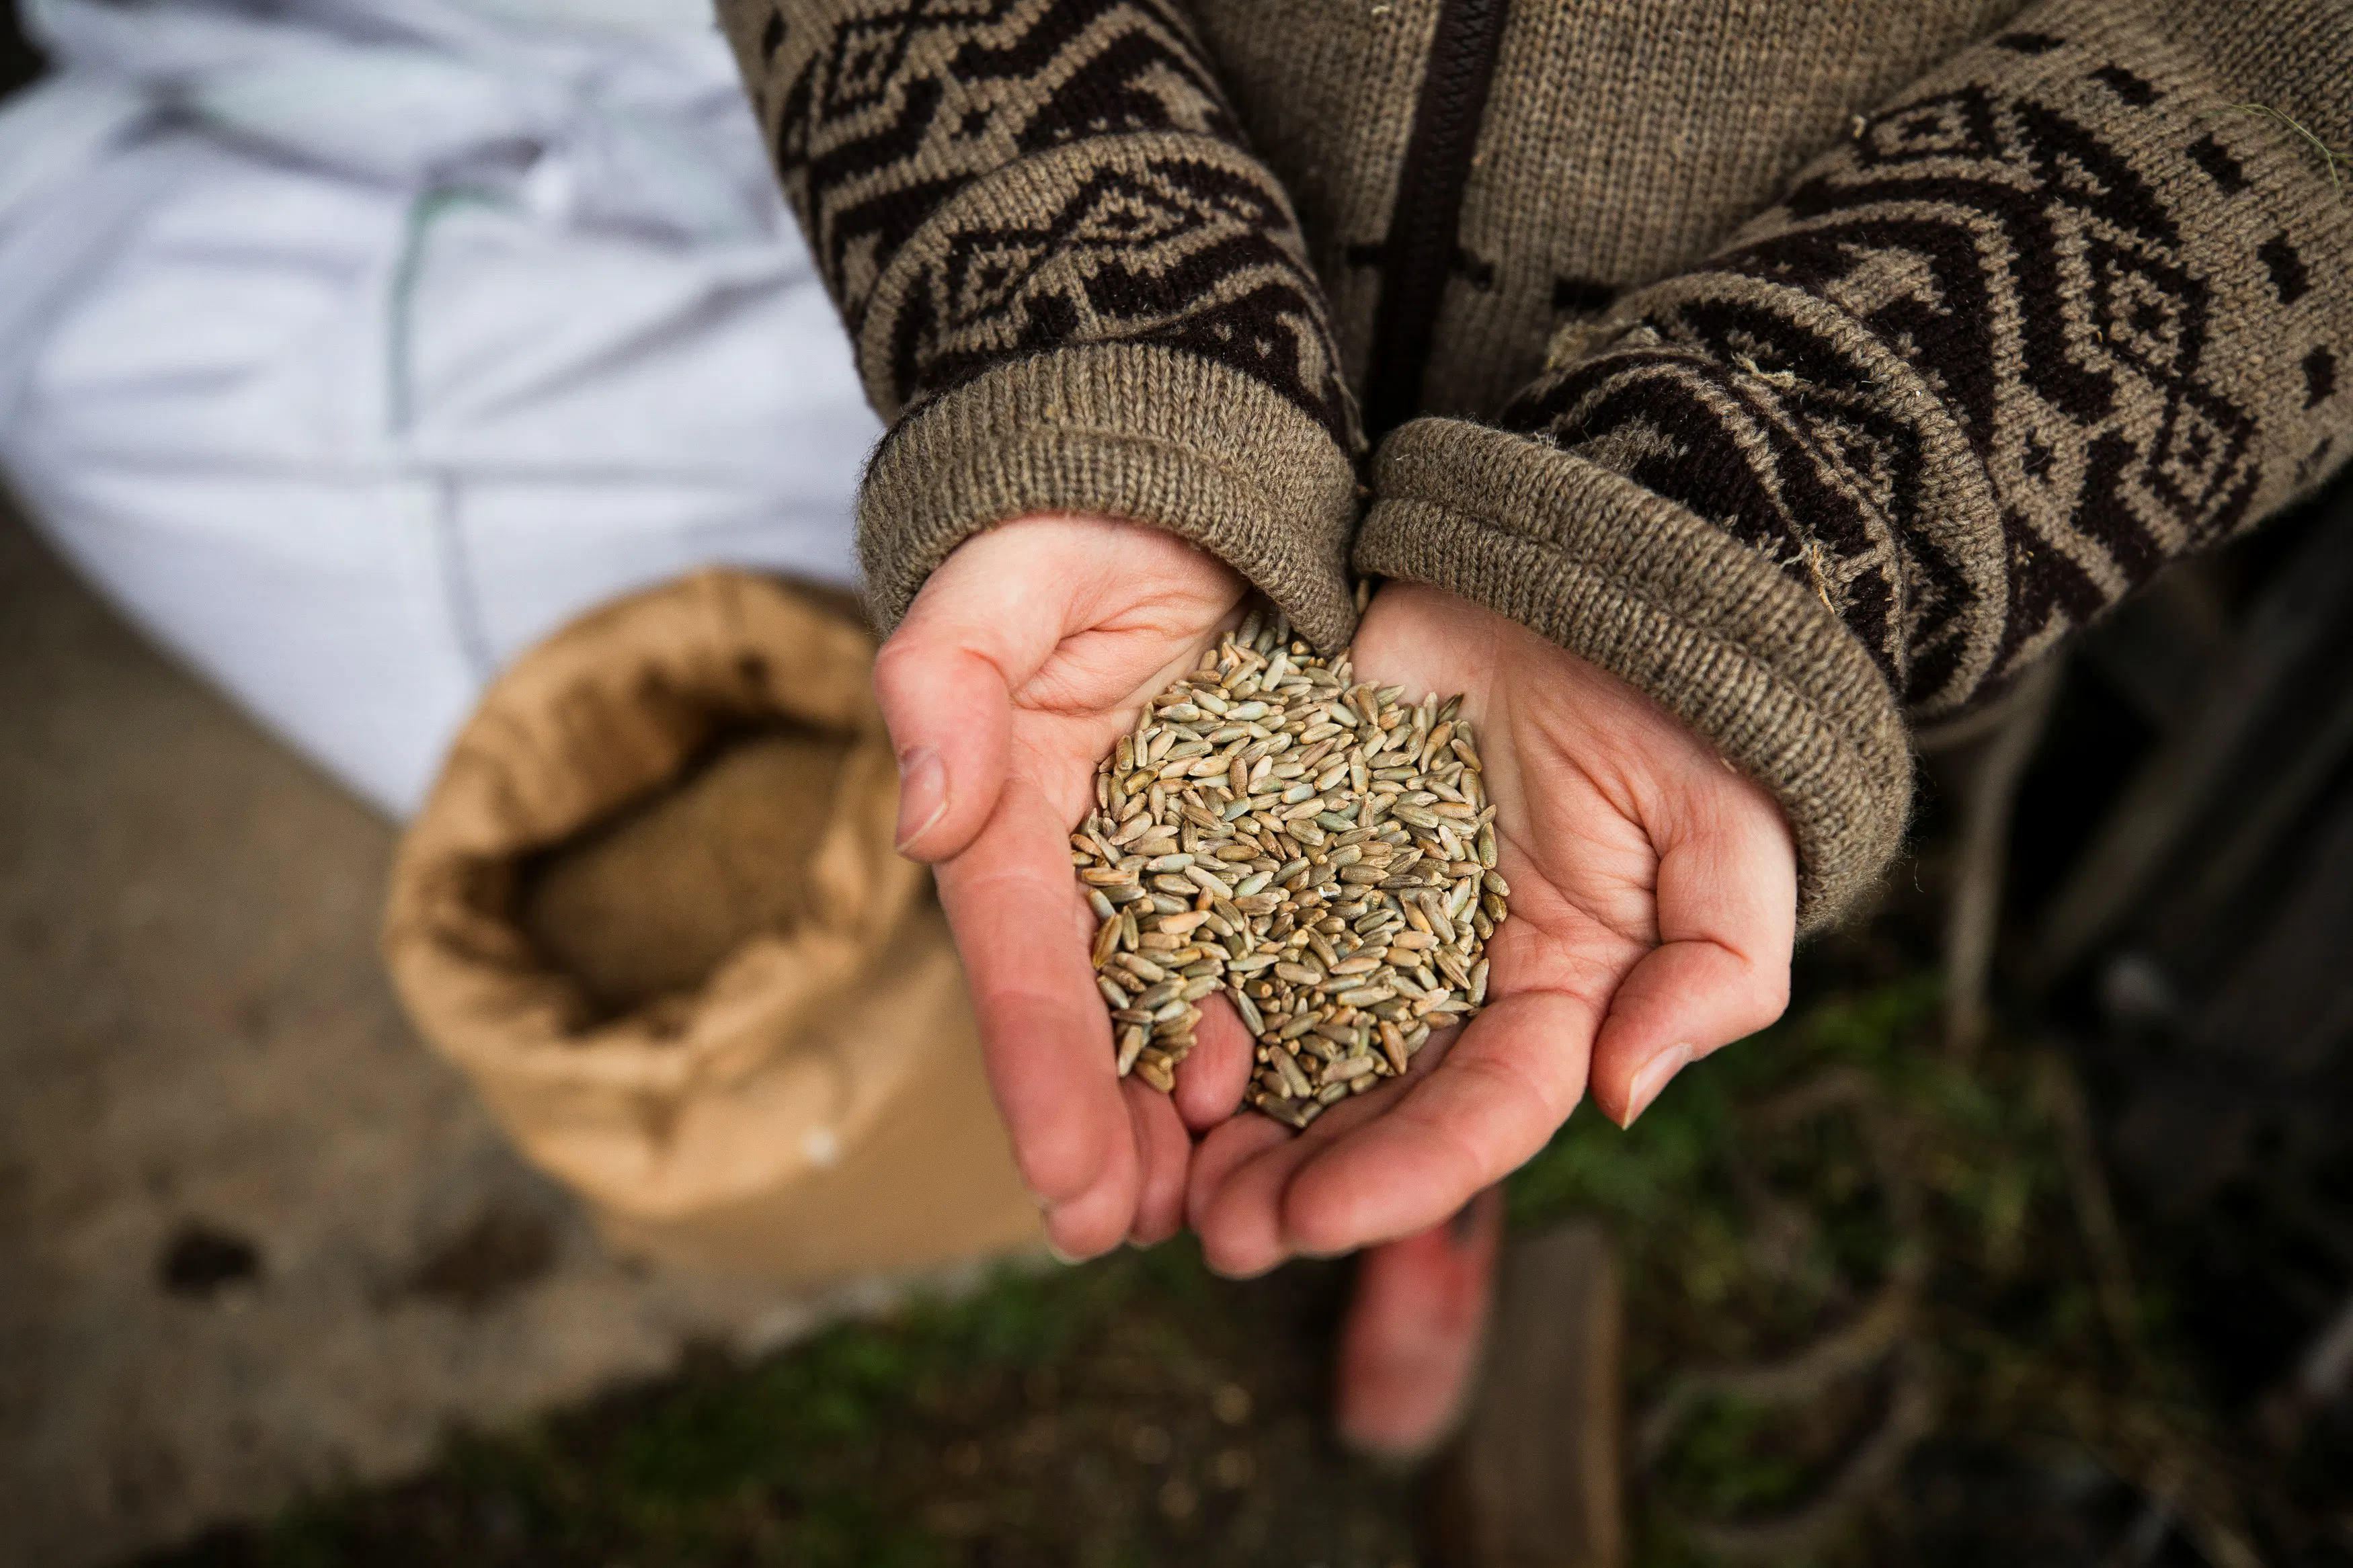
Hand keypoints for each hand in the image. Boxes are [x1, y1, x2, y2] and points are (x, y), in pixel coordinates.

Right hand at [876, 515, 1260, 1258]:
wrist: (1167, 486)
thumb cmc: (1067, 526)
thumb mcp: (998, 583)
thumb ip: (945, 685)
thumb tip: (923, 819)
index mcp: (1013, 810)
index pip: (1022, 957)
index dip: (1042, 1073)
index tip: (1067, 1186)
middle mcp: (1084, 859)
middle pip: (1090, 1017)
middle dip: (1105, 1134)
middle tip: (1132, 1233)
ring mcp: (1170, 862)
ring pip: (1172, 1013)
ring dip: (1183, 1122)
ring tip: (1215, 1213)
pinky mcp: (1252, 850)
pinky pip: (1263, 958)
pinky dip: (1272, 1043)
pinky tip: (1292, 1113)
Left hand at [1186, 581, 1796, 1273]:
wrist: (1578, 568)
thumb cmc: (1682, 704)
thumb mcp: (1731, 833)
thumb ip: (1713, 969)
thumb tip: (1629, 1094)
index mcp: (1553, 998)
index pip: (1481, 1113)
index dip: (1403, 1176)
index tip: (1314, 1218)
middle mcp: (1447, 979)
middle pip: (1366, 1104)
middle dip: (1293, 1179)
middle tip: (1210, 1230)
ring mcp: (1359, 912)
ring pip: (1282, 1036)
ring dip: (1220, 1117)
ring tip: (1151, 1168)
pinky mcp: (1288, 842)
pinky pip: (1226, 921)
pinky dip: (1178, 984)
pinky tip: (1123, 1034)